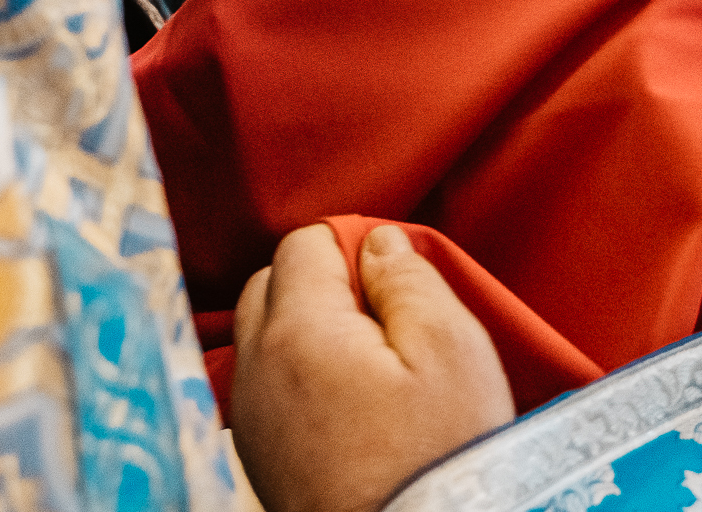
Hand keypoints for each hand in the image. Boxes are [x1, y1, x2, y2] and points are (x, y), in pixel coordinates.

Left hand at [232, 224, 513, 511]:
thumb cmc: (439, 459)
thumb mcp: (451, 350)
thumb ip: (409, 279)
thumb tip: (378, 242)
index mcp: (298, 331)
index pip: (303, 244)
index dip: (353, 250)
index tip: (396, 290)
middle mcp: (256, 369)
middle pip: (271, 284)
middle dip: (320, 285)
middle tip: (385, 327)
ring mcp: (250, 418)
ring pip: (262, 337)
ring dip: (306, 332)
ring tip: (370, 371)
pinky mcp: (257, 457)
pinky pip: (265, 388)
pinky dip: (296, 378)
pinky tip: (348, 408)